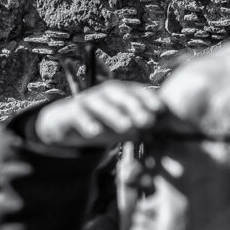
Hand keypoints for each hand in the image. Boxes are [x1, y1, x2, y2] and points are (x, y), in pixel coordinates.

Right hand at [35, 81, 165, 147]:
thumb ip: (137, 128)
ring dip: (115, 115)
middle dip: (135, 107)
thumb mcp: (121, 125)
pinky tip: (95, 133)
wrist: (67, 121)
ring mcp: (87, 100)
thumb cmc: (103, 122)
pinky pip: (79, 116)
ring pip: (101, 105)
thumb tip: (155, 137)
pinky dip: (87, 123)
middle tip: (147, 121)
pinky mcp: (71, 111)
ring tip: (127, 127)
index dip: (149, 99)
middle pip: (120, 96)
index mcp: (120, 92)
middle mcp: (104, 92)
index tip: (162, 110)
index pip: (136, 92)